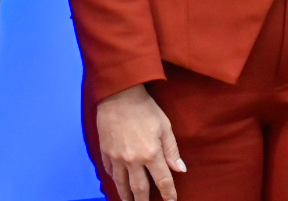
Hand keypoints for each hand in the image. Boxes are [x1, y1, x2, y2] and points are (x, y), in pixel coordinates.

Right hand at [95, 84, 185, 200]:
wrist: (119, 97)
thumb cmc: (146, 109)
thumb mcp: (165, 127)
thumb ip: (172, 150)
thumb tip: (181, 169)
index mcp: (151, 154)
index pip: (162, 180)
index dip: (168, 193)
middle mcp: (133, 161)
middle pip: (139, 188)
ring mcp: (117, 158)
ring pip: (121, 184)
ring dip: (126, 195)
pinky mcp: (106, 152)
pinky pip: (110, 171)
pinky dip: (114, 179)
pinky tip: (117, 182)